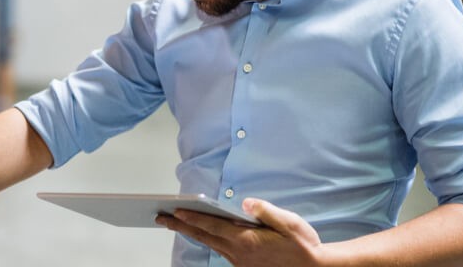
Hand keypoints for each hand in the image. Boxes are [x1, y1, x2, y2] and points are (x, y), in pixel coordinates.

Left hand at [157, 198, 326, 266]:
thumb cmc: (303, 245)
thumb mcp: (288, 223)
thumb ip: (265, 210)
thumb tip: (244, 201)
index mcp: (247, 241)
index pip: (212, 226)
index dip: (192, 217)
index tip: (174, 210)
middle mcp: (239, 253)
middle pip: (203, 237)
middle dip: (180, 226)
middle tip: (160, 217)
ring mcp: (240, 262)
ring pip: (210, 245)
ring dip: (192, 233)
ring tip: (176, 223)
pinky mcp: (245, 266)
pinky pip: (221, 251)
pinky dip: (207, 241)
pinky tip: (203, 234)